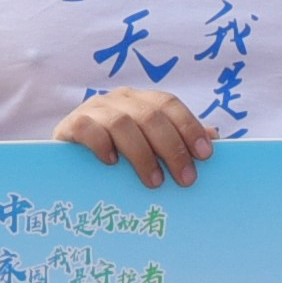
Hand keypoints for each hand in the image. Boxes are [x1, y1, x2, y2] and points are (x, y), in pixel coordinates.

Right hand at [53, 91, 213, 188]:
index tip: (206, 154)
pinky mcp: (70, 125)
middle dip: (172, 148)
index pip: (169, 104)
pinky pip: (88, 128)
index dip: (189, 126)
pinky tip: (112, 163)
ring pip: (122, 123)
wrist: (66, 161)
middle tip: (185, 179)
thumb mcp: (148, 147)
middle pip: (150, 116)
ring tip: (154, 182)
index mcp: (141, 101)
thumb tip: (215, 136)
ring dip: (142, 154)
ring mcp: (93, 110)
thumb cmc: (116, 155)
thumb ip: (178, 140)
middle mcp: (119, 100)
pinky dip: (102, 144)